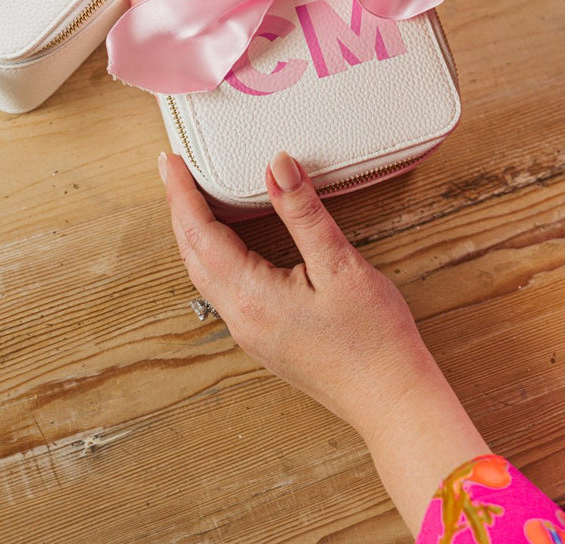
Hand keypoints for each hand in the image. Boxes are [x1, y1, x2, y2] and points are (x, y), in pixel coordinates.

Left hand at [160, 149, 488, 533]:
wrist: (392, 401)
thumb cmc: (374, 342)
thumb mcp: (341, 266)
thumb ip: (304, 212)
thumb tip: (277, 167)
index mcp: (252, 296)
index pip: (200, 233)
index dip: (182, 193)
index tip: (172, 163)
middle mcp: (241, 317)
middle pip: (193, 253)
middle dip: (179, 208)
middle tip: (173, 171)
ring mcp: (250, 332)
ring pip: (204, 273)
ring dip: (192, 234)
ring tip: (190, 200)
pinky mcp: (263, 338)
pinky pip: (222, 289)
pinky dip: (212, 256)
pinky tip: (224, 244)